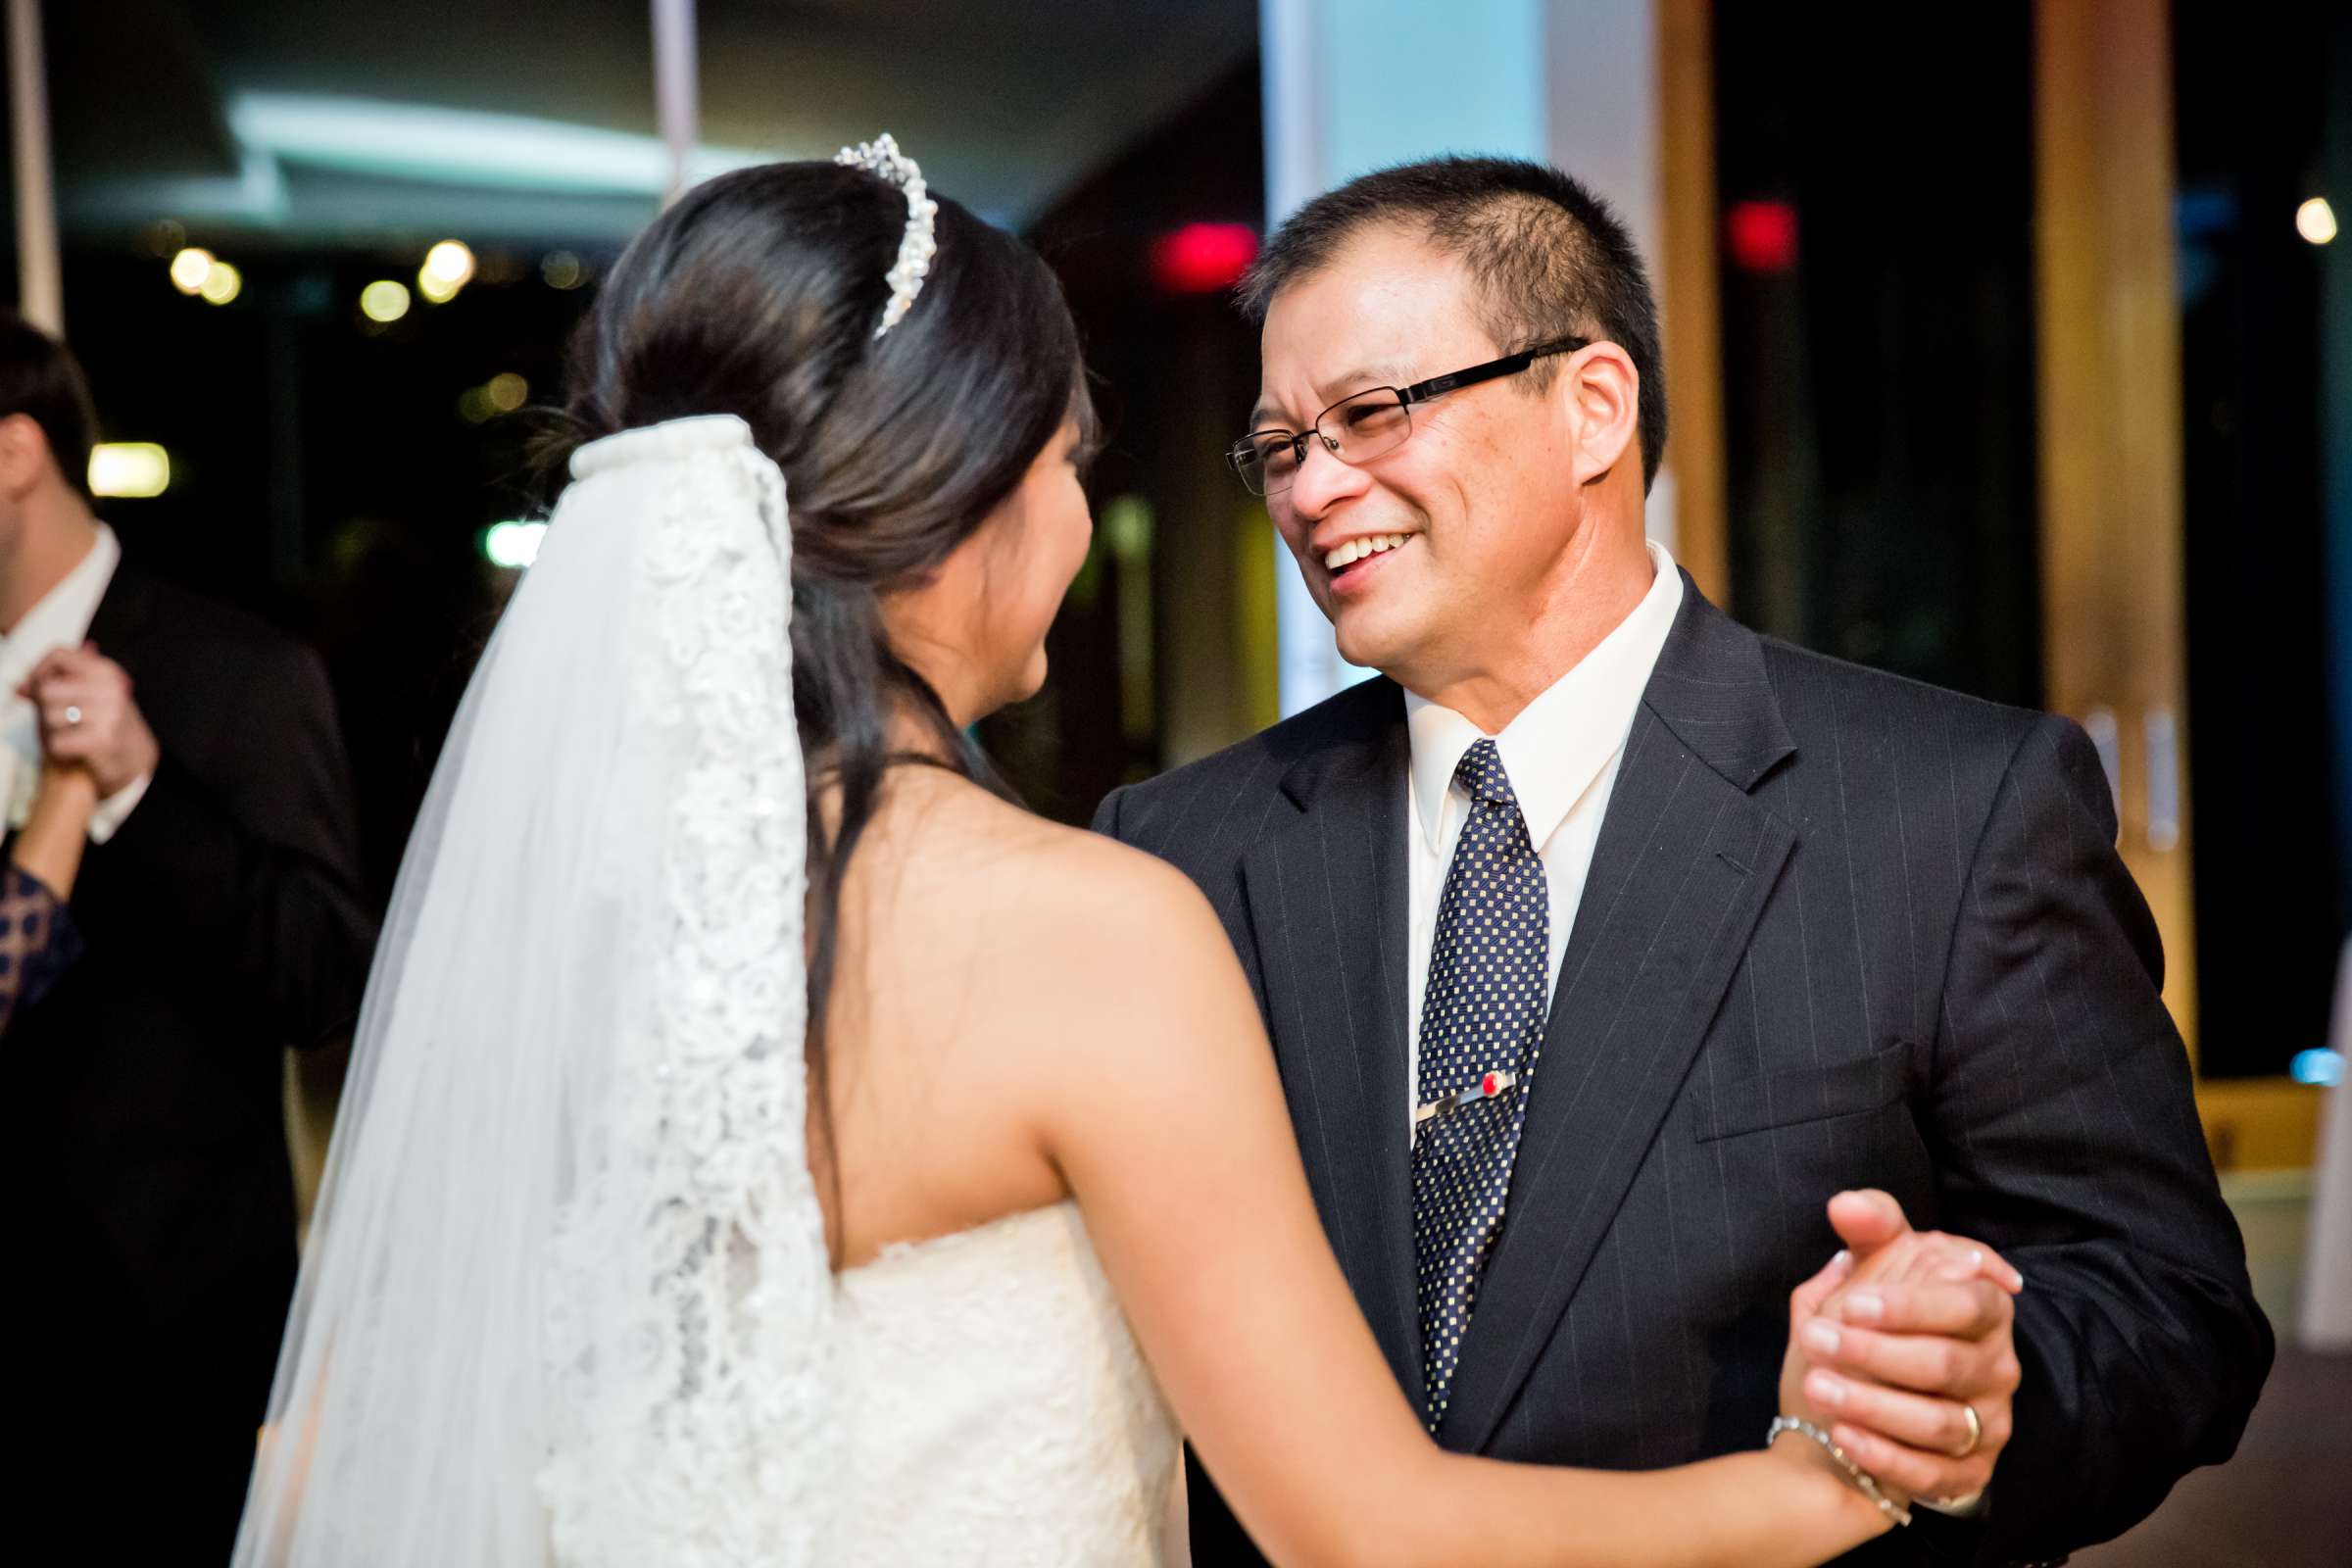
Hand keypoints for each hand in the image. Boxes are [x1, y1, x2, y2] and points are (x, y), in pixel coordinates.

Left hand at [21, 642, 156, 797]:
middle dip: (44, 706)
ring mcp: (109, 713)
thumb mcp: (87, 694)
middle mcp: (110, 688)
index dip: (39, 670)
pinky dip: (60, 749)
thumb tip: (18, 688)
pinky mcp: (104, 740)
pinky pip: (57, 742)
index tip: (34, 687)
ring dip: (52, 729)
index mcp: (106, 671)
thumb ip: (56, 685)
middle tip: (59, 718)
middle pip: (47, 689)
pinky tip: (75, 748)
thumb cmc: (101, 722)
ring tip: (72, 733)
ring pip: (49, 716)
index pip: (60, 654)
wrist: (135, 758)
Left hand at [1798, 1191, 2022, 1505]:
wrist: (1862, 1408)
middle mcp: (1997, 1367)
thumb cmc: (1872, 1327)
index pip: (1967, 1303)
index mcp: (1983, 1309)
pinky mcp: (1971, 1475)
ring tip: (1818, 1388)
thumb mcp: (1869, 1272)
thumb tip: (1845, 1205)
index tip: (1852, 1304)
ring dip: (1874, 1405)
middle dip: (1875, 1353)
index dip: (1912, 1305)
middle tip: (1815, 1342)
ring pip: (1942, 1423)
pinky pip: (1935, 1474)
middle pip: (1947, 1363)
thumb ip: (1867, 1231)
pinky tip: (1844, 1436)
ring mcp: (1990, 1425)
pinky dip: (1886, 1455)